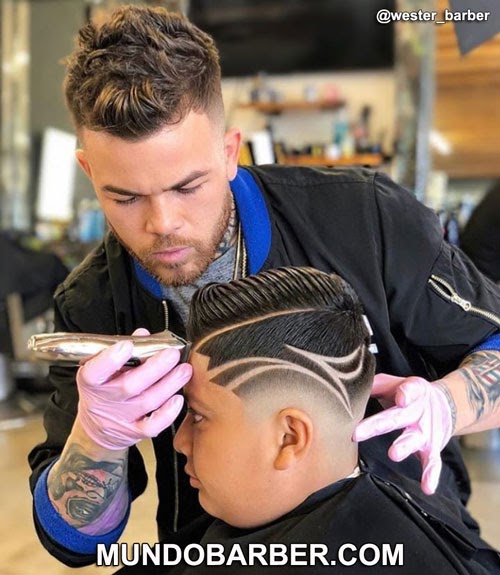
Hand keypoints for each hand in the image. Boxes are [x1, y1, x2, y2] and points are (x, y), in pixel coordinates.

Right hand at [76, 329, 191, 449]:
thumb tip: (143, 335)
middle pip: (129, 386)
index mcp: (91, 382)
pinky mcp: (133, 432)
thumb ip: (124, 351)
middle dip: (154, 368)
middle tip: (171, 354)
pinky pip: (152, 426)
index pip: (94, 372)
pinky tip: (178, 399)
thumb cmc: (103, 390)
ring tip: (184, 370)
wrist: (96, 428)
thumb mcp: (103, 370)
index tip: (127, 345)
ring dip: (169, 385)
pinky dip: (167, 413)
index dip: (109, 359)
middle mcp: (104, 401)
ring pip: (147, 402)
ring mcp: (120, 418)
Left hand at [353, 374, 453, 494]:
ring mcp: (425, 432)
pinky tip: (427, 488)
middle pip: (397, 418)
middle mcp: (418, 412)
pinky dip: (431, 475)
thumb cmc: (407, 393)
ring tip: (393, 454)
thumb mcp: (394, 383)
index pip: (409, 390)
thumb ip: (374, 385)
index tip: (401, 398)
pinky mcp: (432, 448)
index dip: (405, 393)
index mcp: (411, 392)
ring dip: (404, 447)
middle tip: (358, 433)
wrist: (445, 404)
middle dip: (378, 425)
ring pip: (414, 440)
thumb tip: (347, 385)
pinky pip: (432, 463)